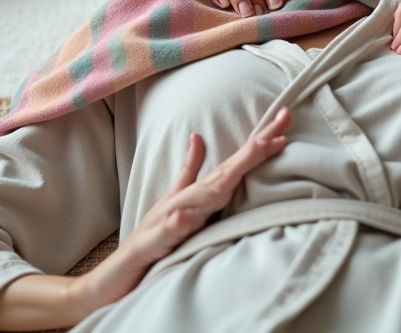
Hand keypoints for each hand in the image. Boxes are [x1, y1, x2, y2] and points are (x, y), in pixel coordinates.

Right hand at [71, 108, 292, 313]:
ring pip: (197, 200)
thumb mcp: (175, 203)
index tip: (284, 125)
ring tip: (243, 165)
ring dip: (221, 182)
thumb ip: (189, 172)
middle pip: (223, 175)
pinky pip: (166, 234)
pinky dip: (176, 224)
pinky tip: (185, 217)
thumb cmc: (153, 238)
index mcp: (195, 195)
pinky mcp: (149, 244)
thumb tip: (199, 137)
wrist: (116, 274)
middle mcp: (183, 202)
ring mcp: (165, 221)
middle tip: (277, 132)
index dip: (257, 146)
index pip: (232, 166)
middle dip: (251, 153)